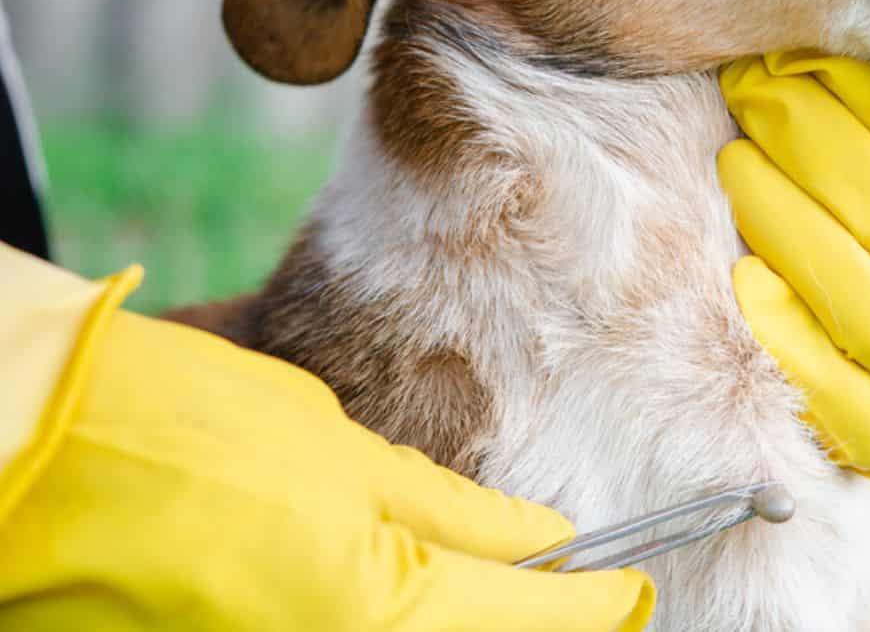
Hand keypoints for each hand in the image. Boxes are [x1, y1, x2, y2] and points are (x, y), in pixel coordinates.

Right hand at [0, 266, 652, 631]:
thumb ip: (452, 513)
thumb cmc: (184, 433)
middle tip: (575, 590)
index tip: (633, 587)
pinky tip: (413, 597)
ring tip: (503, 588)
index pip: (541, 616)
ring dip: (472, 622)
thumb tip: (537, 535)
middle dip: (539, 621)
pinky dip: (401, 624)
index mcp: (381, 609)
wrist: (34, 464)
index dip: (600, 600)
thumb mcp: (343, 455)